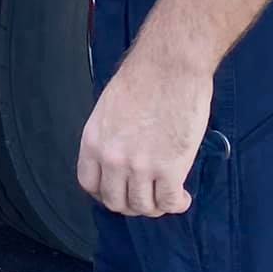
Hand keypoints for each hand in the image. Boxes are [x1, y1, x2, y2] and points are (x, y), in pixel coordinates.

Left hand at [77, 45, 212, 217]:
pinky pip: (169, 202)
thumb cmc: (146, 77)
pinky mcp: (170, 169)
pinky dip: (177, 204)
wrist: (171, 65)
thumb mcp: (110, 108)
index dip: (106, 192)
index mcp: (93, 141)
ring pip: (143, 206)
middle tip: (147, 197)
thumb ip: (111, 137)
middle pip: (116, 201)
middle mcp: (112, 158)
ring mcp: (140, 166)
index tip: (120, 190)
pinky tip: (182, 197)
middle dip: (132, 203)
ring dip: (156, 206)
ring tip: (167, 197)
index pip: (90, 184)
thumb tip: (122, 157)